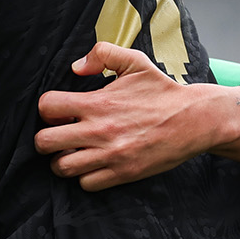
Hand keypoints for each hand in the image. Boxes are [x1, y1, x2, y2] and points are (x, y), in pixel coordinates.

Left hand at [35, 43, 212, 190]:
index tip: (59, 112)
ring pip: (61, 167)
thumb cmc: (163, 91)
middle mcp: (99, 130)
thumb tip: (76, 67)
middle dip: (45, 139)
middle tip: (58, 136)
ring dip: (62, 160)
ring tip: (74, 152)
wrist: (194, 120)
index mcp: (98, 102)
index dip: (47, 109)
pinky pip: (86, 184)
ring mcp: (110, 155)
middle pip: (44, 142)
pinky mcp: (123, 173)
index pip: (47, 106)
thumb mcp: (135, 62)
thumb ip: (102, 54)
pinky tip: (93, 165)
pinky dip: (84, 177)